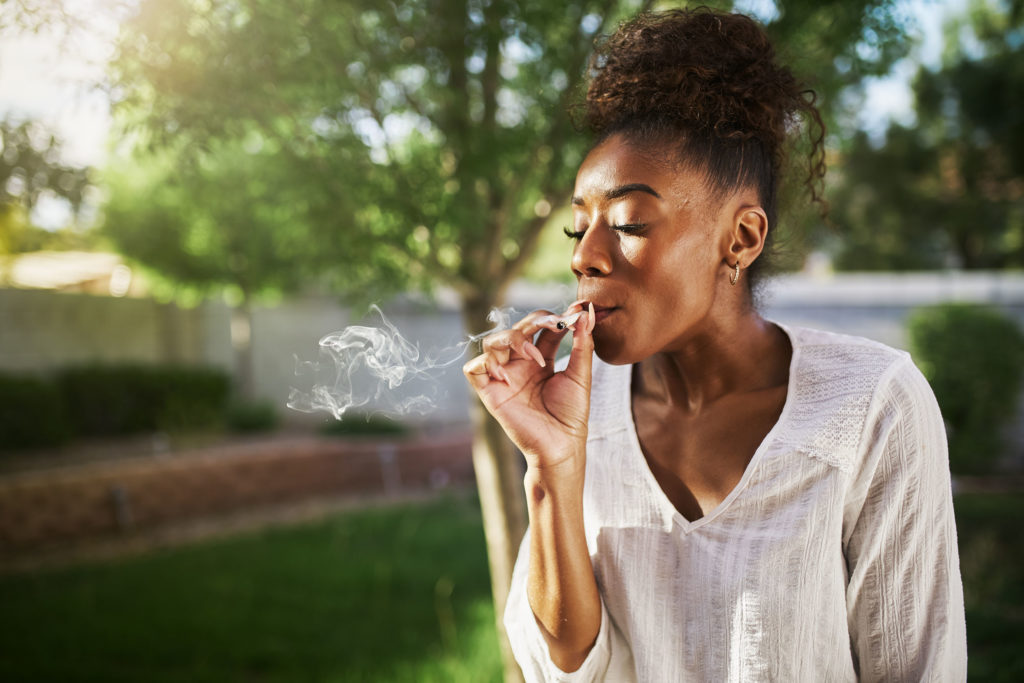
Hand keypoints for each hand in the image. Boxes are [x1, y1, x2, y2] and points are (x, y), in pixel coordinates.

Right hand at [463, 302, 595, 471]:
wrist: (562, 445)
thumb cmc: (572, 414)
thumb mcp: (581, 375)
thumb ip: (583, 344)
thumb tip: (587, 312)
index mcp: (540, 359)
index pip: (540, 327)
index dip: (555, 317)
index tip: (575, 313)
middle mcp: (519, 365)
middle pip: (516, 328)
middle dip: (535, 320)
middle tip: (556, 324)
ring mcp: (503, 377)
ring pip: (491, 342)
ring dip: (511, 339)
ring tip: (534, 357)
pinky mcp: (490, 392)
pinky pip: (474, 367)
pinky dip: (486, 364)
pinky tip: (507, 376)